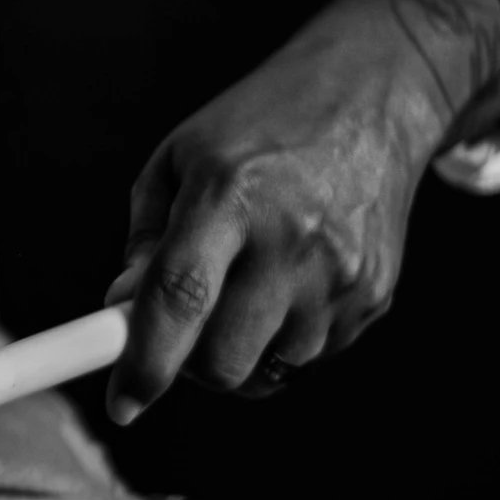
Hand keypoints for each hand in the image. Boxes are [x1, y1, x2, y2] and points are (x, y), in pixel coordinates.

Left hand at [104, 0, 499, 422]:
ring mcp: (342, 273)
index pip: (180, 298)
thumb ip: (144, 241)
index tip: (122, 404)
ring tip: (240, 289)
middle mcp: (293, 239)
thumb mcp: (180, 159)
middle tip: (179, 330)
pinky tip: (285, 283)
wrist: (377, 95)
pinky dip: (282, 339)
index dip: (145, 362)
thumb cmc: (261, 126)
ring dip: (238, 352)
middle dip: (188, 365)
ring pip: (267, 370)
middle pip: (223, 360)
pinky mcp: (375, 294)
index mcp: (231, 195)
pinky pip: (310, 355)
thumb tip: (122, 313)